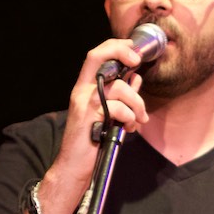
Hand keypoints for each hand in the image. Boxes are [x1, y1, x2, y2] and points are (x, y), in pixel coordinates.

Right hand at [35, 37, 152, 213]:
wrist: (75, 166)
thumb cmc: (92, 141)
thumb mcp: (110, 114)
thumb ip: (122, 95)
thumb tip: (136, 77)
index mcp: (85, 87)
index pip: (96, 55)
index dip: (115, 47)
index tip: (134, 51)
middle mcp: (81, 90)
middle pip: (98, 56)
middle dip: (121, 53)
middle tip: (137, 63)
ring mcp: (83, 102)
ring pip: (119, 87)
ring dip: (137, 103)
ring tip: (138, 120)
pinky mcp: (89, 117)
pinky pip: (118, 108)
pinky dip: (130, 118)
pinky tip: (128, 129)